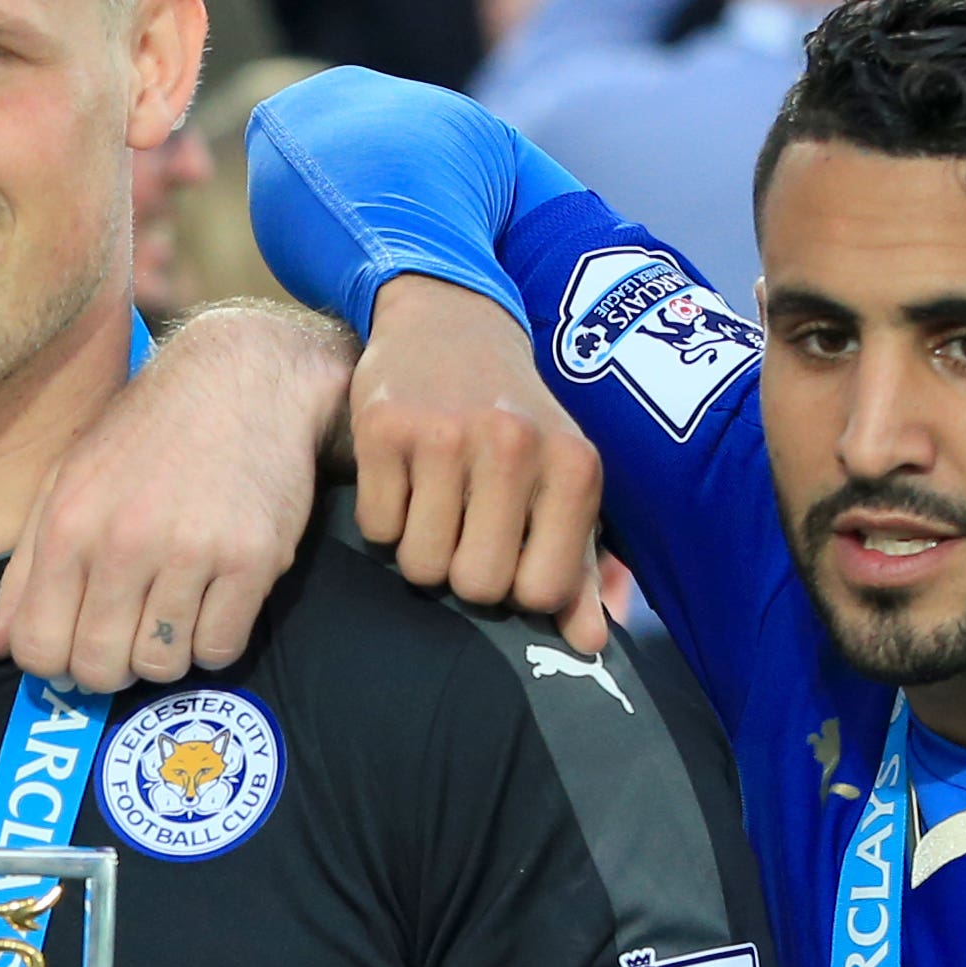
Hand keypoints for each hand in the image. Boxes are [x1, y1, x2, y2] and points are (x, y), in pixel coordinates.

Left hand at [0, 299, 351, 692]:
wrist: (241, 379)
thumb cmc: (143, 435)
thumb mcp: (65, 485)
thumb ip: (24, 573)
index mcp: (67, 525)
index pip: (37, 647)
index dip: (52, 662)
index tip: (73, 642)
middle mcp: (124, 541)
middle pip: (99, 669)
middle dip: (109, 667)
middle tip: (126, 633)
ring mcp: (192, 552)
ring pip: (162, 666)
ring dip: (164, 653)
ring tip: (170, 610)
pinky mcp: (253, 559)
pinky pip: (221, 649)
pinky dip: (212, 641)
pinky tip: (209, 603)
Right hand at [352, 275, 612, 652]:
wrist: (453, 319)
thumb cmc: (517, 416)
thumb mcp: (562, 478)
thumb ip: (581, 565)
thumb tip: (590, 647)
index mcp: (573, 464)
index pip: (540, 591)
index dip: (516, 587)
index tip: (511, 550)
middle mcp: (513, 445)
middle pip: (475, 586)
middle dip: (462, 573)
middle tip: (465, 528)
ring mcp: (444, 435)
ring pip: (419, 566)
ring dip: (420, 549)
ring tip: (433, 502)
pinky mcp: (382, 427)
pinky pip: (375, 530)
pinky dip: (384, 519)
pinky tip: (402, 478)